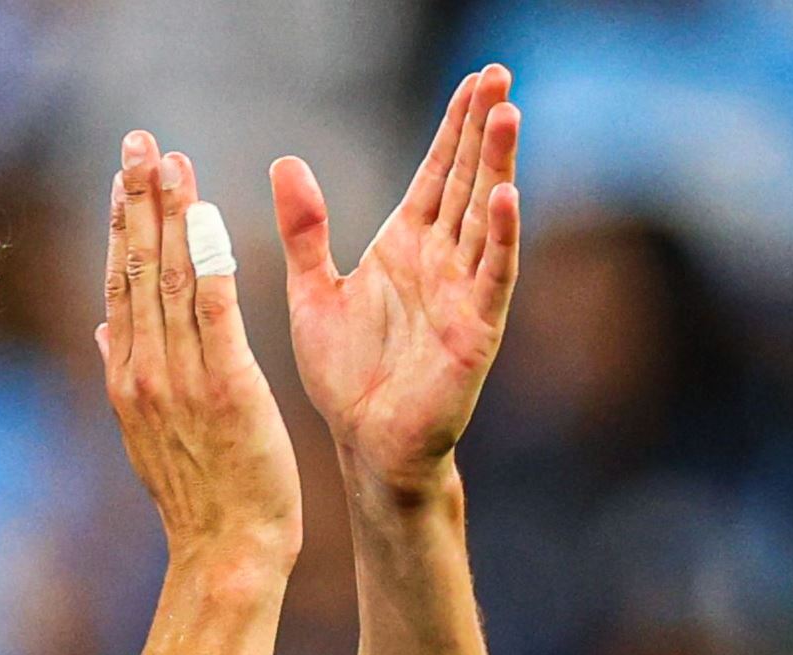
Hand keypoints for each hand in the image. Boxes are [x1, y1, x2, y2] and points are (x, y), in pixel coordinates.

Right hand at [98, 131, 301, 567]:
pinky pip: (215, 312)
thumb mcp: (148, 436)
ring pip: (170, 279)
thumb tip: (102, 328)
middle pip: (136, 268)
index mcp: (126, 379)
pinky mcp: (226, 387)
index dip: (121, 224)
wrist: (225, 553)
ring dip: (169, 212)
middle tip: (137, 141)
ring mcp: (181, 380)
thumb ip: (127, 375)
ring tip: (168, 159)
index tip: (123, 175)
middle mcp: (143, 372)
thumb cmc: (199, 498)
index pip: (119, 285)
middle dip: (135, 199)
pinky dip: (209, 259)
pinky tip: (207, 215)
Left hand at [270, 65, 520, 498]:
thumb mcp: (313, 292)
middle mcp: (441, 261)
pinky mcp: (474, 329)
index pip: (435, 173)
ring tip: (507, 112)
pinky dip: (499, 237)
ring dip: (497, 166)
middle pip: (466, 180)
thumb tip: (285, 162)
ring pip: (485, 216)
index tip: (473, 77)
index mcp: (404, 247)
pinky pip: (492, 275)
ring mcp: (463, 292)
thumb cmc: (346, 376)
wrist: (365, 444)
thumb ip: (305, 230)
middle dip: (483, 127)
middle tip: (499, 72)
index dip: (453, 127)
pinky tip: (505, 196)